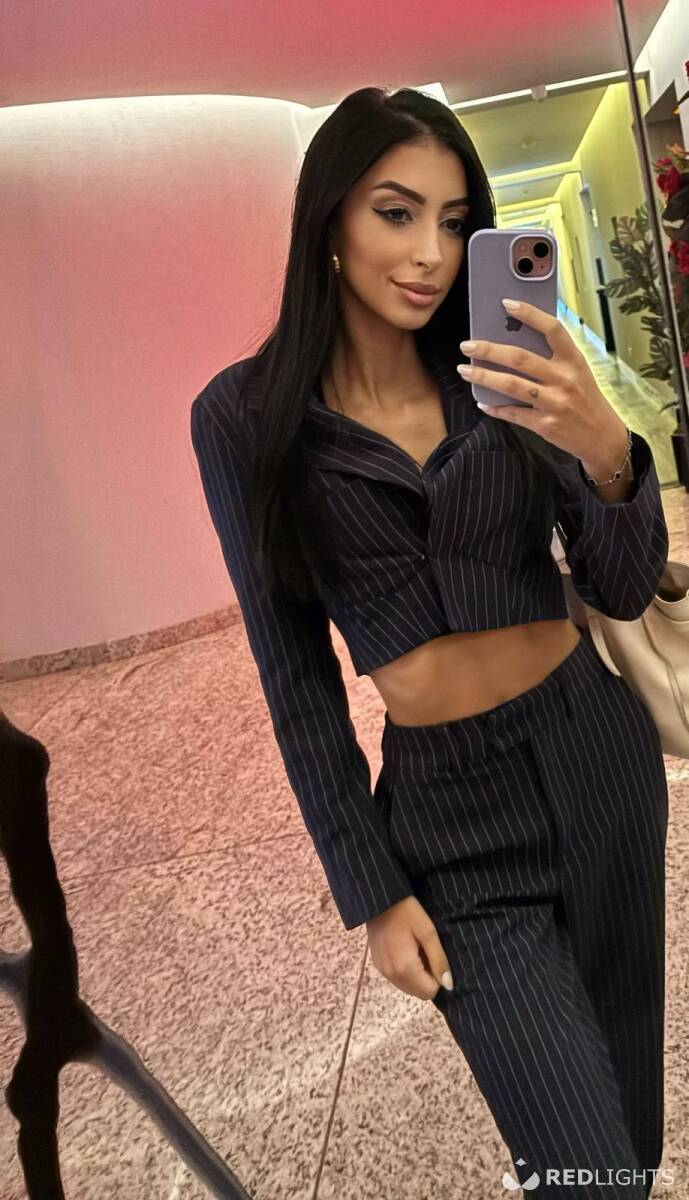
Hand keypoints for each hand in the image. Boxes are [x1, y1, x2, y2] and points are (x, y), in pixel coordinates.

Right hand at [366, 894, 453, 1001]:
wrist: (379, 899)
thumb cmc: (406, 911)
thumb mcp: (428, 932)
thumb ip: (438, 960)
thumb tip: (448, 985)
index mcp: (404, 968)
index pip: (429, 992)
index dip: (438, 978)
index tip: (435, 957)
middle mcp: (391, 975)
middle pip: (418, 993)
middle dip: (427, 979)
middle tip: (427, 952)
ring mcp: (382, 970)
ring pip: (407, 987)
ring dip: (416, 976)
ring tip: (416, 949)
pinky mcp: (377, 964)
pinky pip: (397, 978)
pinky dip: (405, 971)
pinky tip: (405, 949)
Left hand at [458, 298, 628, 473]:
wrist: (602, 436)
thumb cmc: (585, 398)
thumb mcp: (578, 372)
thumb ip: (554, 357)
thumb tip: (514, 341)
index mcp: (574, 360)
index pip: (552, 330)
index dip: (530, 314)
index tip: (507, 304)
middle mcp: (564, 379)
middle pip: (520, 359)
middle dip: (489, 350)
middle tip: (467, 345)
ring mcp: (554, 403)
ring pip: (511, 385)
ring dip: (483, 376)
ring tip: (464, 369)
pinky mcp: (545, 424)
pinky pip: (513, 413)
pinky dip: (494, 407)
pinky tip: (482, 401)